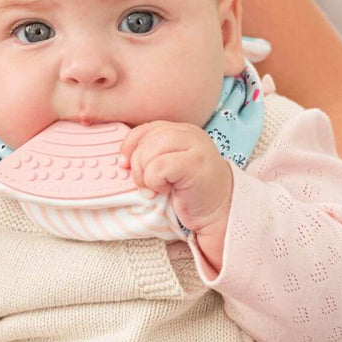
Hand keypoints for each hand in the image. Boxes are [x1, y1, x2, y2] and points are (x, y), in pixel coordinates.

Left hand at [120, 121, 233, 266]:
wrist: (219, 213)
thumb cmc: (190, 191)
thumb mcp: (168, 165)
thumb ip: (152, 153)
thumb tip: (122, 158)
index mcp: (181, 130)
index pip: (146, 128)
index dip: (129, 145)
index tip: (124, 164)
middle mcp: (190, 134)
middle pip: (147, 138)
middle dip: (137, 163)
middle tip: (144, 184)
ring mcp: (196, 147)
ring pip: (151, 150)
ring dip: (145, 174)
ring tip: (155, 188)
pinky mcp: (197, 163)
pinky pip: (159, 166)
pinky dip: (154, 181)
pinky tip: (164, 191)